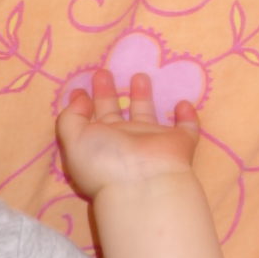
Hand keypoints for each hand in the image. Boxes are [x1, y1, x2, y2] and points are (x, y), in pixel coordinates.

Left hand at [56, 67, 201, 197]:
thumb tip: (81, 99)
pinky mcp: (179, 143)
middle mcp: (124, 141)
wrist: (144, 184)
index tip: (80, 90)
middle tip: (103, 73)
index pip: (89, 121)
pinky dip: (188, 117)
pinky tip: (182, 104)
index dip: (82, 104)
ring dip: (143, 96)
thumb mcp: (73, 137)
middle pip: (115, 113)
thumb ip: (71, 116)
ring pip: (147, 115)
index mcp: (99, 142)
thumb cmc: (105, 160)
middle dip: (107, 93)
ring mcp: (152, 142)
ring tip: (139, 76)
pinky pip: (187, 128)